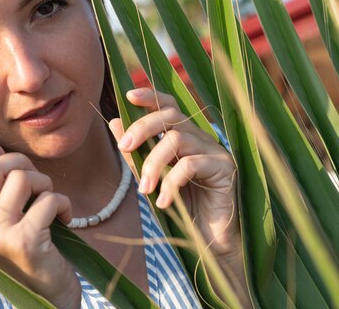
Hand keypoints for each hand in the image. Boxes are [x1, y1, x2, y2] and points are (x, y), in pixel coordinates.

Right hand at [0, 121, 80, 307]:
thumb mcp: (3, 223)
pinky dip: (64, 203)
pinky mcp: (25, 243)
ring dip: (45, 183)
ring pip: (22, 179)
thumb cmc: (28, 256)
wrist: (46, 300)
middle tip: (38, 181)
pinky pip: (48, 200)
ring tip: (51, 203)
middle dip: (21, 162)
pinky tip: (66, 219)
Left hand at [108, 88, 239, 258]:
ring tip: (144, 190)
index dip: (150, 96)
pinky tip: (164, 202)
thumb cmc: (180, 208)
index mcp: (184, 136)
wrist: (207, 241)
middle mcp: (201, 138)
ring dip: (153, 163)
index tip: (128, 96)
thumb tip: (114, 122)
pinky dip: (171, 182)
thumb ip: (135, 152)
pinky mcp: (224, 168)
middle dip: (142, 128)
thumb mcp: (151, 178)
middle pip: (171, 116)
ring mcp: (215, 151)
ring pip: (177, 139)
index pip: (169, 106)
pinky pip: (190, 164)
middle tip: (124, 148)